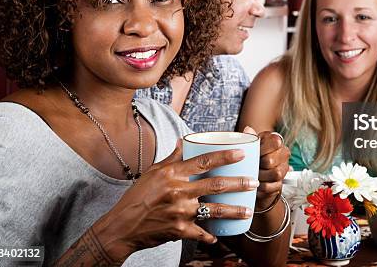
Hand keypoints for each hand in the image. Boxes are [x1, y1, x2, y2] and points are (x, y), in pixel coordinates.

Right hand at [92, 139, 258, 262]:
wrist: (122, 226)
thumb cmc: (137, 197)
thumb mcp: (152, 173)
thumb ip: (171, 158)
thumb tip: (183, 141)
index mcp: (172, 174)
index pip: (204, 160)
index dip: (225, 156)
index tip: (242, 154)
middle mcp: (178, 191)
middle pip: (216, 184)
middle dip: (239, 183)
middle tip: (254, 183)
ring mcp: (180, 212)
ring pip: (214, 210)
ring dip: (234, 210)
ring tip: (248, 211)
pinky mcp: (179, 230)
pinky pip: (201, 233)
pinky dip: (211, 235)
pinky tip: (218, 235)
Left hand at [243, 126, 289, 210]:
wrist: (256, 170)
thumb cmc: (253, 154)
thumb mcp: (251, 144)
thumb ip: (250, 137)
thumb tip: (247, 130)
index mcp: (277, 141)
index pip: (275, 142)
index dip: (263, 149)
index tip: (255, 152)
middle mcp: (283, 154)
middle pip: (271, 160)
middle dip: (259, 165)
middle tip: (251, 165)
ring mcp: (284, 169)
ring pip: (275, 174)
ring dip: (261, 176)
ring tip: (254, 174)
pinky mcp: (280, 183)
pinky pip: (273, 186)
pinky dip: (262, 187)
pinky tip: (257, 184)